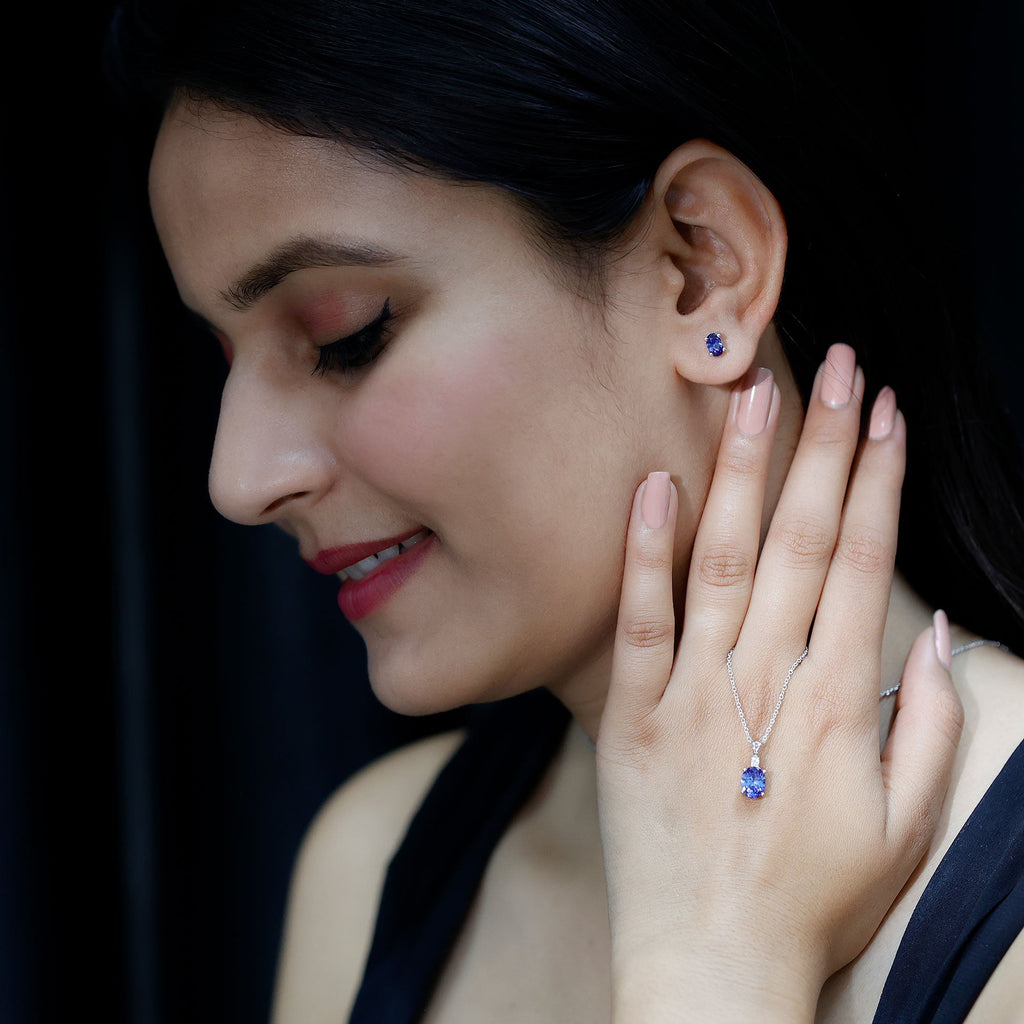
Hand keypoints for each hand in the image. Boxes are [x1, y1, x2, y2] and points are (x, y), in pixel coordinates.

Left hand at [596, 346, 962, 1022]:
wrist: (714, 963)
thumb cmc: (814, 897)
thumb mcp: (905, 824)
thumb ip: (929, 721)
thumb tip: (934, 632)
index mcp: (837, 703)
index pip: (864, 563)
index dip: (878, 482)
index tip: (888, 414)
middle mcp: (765, 682)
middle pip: (804, 542)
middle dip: (826, 447)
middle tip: (840, 368)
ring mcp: (692, 694)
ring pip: (724, 561)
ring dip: (744, 473)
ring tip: (755, 395)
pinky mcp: (632, 715)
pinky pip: (638, 621)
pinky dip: (644, 553)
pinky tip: (654, 485)